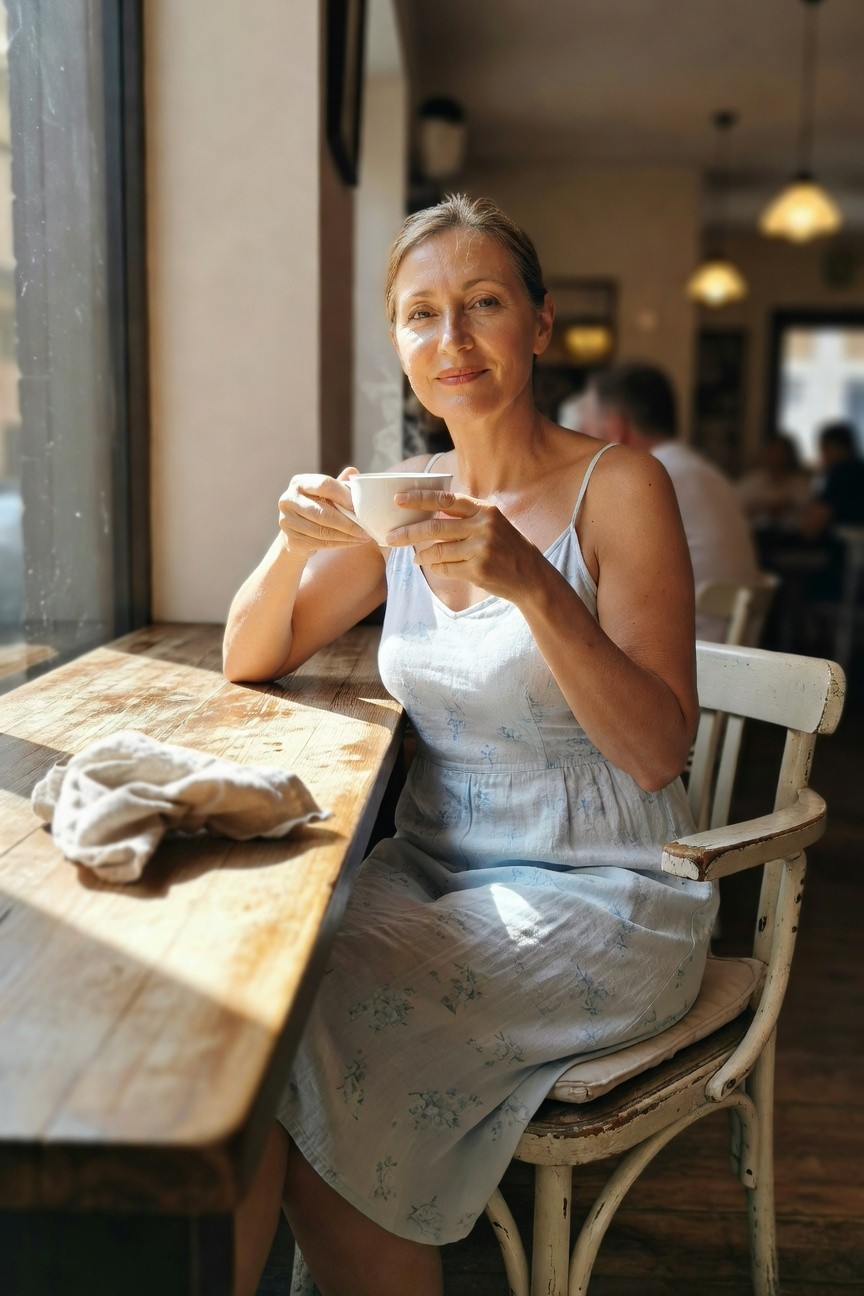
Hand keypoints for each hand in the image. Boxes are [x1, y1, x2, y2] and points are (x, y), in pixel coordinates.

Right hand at [278, 467, 369, 557]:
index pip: (324, 485)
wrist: (296, 532)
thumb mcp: (326, 494)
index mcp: (299, 483)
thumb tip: (354, 471)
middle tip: (365, 529)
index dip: (343, 495)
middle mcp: (289, 499)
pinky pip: (320, 543)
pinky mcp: (291, 540)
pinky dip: (340, 544)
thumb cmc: (316, 508)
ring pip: (323, 531)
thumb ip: (338, 485)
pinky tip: (352, 542)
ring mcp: (287, 520)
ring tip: (363, 537)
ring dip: (346, 536)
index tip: (358, 506)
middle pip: (323, 513)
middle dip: (348, 523)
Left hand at [386, 489, 538, 599]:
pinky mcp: (478, 570)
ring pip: (438, 551)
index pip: (446, 500)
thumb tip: (430, 514)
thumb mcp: (492, 524)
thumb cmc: (507, 548)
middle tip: (390, 537)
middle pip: (435, 528)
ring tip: (415, 557)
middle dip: (408, 533)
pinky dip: (437, 568)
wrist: (531, 576)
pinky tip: (434, 567)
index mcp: (484, 510)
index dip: (420, 499)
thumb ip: (466, 517)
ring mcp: (481, 549)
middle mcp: (483, 527)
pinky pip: (446, 569)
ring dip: (423, 555)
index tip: (398, 499)